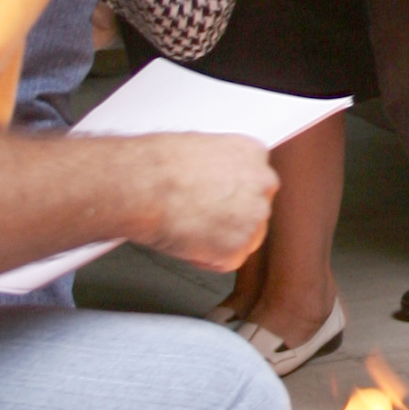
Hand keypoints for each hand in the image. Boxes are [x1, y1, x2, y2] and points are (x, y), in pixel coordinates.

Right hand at [137, 133, 279, 269]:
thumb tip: (211, 181)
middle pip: (253, 211)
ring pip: (244, 239)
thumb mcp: (199, 148)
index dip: (229, 196)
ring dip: (219, 240)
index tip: (212, 200)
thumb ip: (217, 168)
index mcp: (253, 154)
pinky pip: (225, 261)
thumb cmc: (158, 165)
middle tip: (199, 218)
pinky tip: (185, 241)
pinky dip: (205, 259)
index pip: (253, 183)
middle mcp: (263, 183)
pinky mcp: (239, 248)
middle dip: (230, 219)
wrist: (146, 185)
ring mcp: (255, 217)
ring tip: (188, 228)